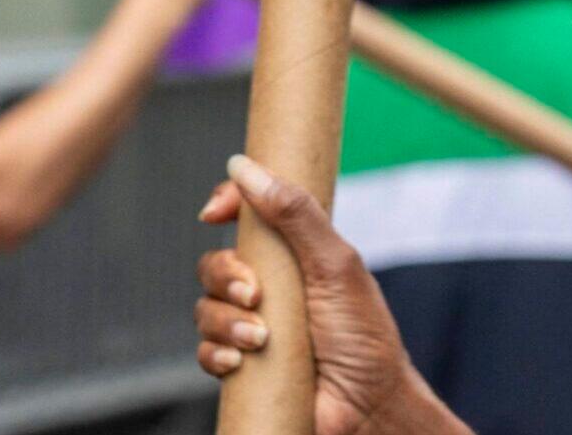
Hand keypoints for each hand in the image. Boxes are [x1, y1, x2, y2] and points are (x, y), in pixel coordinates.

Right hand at [196, 156, 464, 434]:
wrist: (367, 406)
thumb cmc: (363, 334)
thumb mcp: (334, 263)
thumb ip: (294, 213)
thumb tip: (244, 166)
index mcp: (295, 254)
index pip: (248, 215)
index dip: (226, 204)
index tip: (215, 211)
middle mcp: (271, 287)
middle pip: (215, 262)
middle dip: (225, 275)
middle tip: (256, 295)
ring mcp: (254, 326)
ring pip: (204, 308)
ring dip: (225, 321)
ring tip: (260, 339)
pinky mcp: (244, 365)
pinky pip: (205, 350)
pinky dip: (216, 353)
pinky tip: (241, 362)